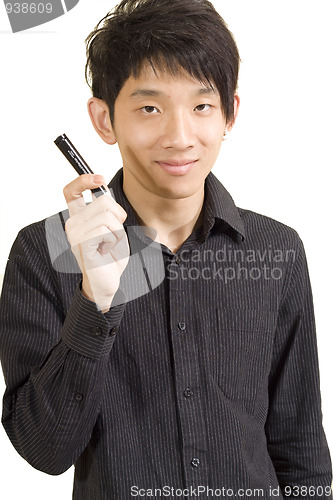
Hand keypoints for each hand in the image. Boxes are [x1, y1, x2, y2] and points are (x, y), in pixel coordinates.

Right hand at [63, 174, 128, 311]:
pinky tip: (106, 251)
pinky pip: (106, 230)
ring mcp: (75, 233)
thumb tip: (105, 193)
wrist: (107, 282)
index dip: (84, 180)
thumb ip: (107, 210)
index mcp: (78, 217)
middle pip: (103, 201)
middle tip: (115, 234)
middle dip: (118, 216)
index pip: (71, 191)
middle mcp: (72, 223)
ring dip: (118, 231)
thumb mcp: (113, 227)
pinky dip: (114, 240)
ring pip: (108, 216)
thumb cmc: (110, 256)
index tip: (99, 179)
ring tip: (110, 245)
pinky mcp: (82, 243)